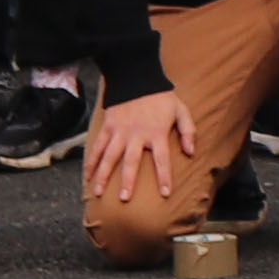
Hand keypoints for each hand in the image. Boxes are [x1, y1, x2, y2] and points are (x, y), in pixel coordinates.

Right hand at [83, 90, 203, 208]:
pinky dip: (91, 161)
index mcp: (156, 133)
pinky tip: (87, 175)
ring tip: (98, 193)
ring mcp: (120, 132)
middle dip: (128, 181)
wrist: (137, 79)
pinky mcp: (108, 127)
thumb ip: (188, 131)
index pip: (162, 159)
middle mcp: (137, 135)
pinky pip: (98, 146)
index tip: (165, 193)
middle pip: (131, 161)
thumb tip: (191, 153)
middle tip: (125, 199)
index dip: (164, 176)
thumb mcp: (181, 111)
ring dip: (103, 175)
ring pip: (110, 157)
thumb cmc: (161, 98)